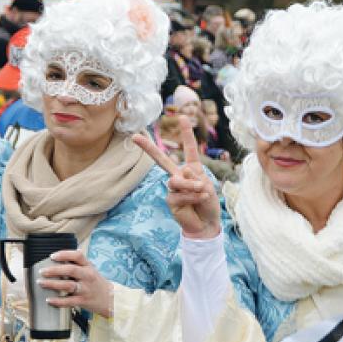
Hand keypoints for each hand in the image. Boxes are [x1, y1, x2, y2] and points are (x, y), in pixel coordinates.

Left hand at [39, 250, 113, 317]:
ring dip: (52, 284)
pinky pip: (69, 301)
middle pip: (70, 270)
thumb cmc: (97, 282)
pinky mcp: (83, 301)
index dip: (64, 254)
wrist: (110, 299)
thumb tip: (73, 250)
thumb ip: (81, 262)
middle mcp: (87, 276)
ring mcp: (85, 289)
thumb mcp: (91, 269)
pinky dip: (58, 301)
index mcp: (88, 266)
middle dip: (54, 270)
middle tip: (42, 271)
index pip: (77, 256)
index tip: (52, 256)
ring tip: (41, 283)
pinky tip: (49, 300)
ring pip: (67, 285)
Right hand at [133, 116, 220, 238]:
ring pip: (176, 180)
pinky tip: (198, 200)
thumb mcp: (207, 186)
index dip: (186, 133)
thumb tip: (181, 173)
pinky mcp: (170, 199)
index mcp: (192, 169)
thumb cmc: (208, 204)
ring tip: (202, 192)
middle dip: (148, 148)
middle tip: (134, 137)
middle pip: (162, 160)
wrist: (206, 224)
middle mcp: (179, 175)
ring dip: (191, 186)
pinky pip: (178, 193)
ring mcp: (173, 188)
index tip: (183, 117)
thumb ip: (194, 178)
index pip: (189, 149)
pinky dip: (191, 196)